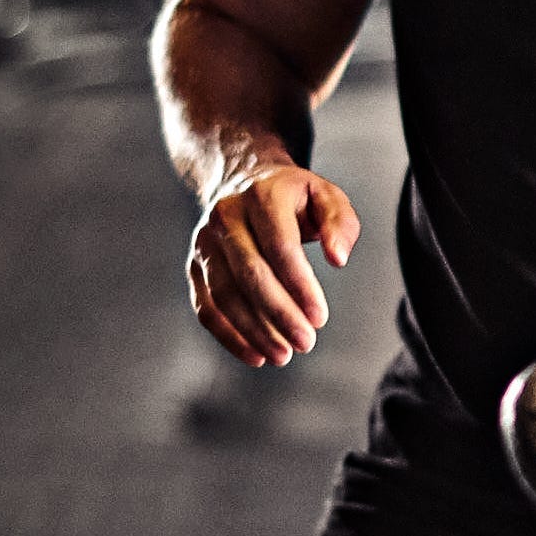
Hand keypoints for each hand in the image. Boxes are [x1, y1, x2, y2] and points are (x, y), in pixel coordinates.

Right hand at [187, 163, 359, 367]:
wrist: (242, 180)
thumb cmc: (292, 195)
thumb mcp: (325, 195)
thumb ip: (340, 223)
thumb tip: (338, 258)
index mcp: (262, 195)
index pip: (279, 246)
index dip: (300, 285)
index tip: (320, 317)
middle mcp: (226, 216)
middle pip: (250, 273)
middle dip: (279, 314)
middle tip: (306, 342)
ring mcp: (205, 242)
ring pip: (225, 295)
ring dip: (254, 331)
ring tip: (284, 355)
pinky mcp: (195, 266)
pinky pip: (207, 307)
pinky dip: (229, 336)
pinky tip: (256, 354)